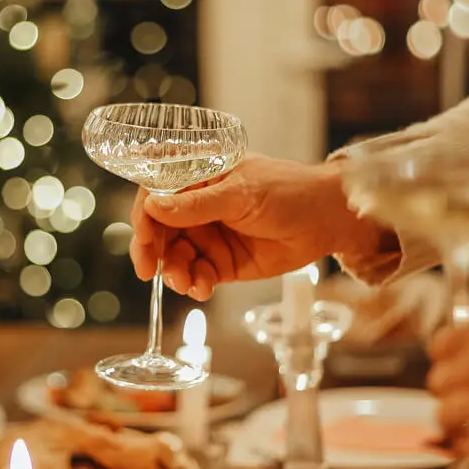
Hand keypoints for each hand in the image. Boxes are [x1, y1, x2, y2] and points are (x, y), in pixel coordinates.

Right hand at [129, 154, 387, 299]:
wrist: (326, 220)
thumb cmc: (287, 191)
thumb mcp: (240, 194)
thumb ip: (196, 204)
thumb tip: (153, 205)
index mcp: (198, 180)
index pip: (156, 193)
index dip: (144, 215)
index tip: (142, 237)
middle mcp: (197, 208)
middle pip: (159, 231)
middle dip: (152, 251)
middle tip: (149, 270)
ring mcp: (208, 236)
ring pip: (176, 258)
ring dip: (174, 272)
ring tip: (186, 282)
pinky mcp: (222, 263)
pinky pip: (198, 276)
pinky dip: (196, 284)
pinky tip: (203, 288)